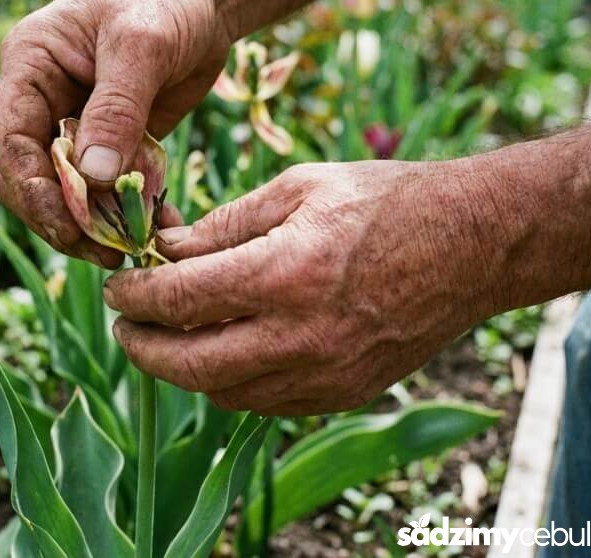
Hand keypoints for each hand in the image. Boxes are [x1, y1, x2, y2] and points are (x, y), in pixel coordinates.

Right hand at [0, 0, 234, 266]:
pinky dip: (130, 213)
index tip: (68, 224)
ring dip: (97, 225)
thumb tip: (94, 176)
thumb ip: (116, 108)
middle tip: (106, 249)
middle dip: (62, 218)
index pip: (8, 141)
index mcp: (29, 67)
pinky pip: (110, 189)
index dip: (31, 189)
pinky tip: (158, 229)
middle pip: (31, 178)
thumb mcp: (141, 44)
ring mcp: (78, 124)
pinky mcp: (114, 142)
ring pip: (69, 192)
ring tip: (134, 247)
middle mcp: (43, 100)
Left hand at [104, 160, 507, 415]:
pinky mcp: (344, 393)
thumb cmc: (386, 200)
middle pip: (190, 367)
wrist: (472, 243)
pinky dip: (231, 384)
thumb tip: (168, 250)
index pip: (178, 300)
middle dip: (143, 349)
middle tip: (125, 327)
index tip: (118, 286)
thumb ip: (225, 224)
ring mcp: (325, 373)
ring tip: (169, 339)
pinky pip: (265, 404)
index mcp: (285, 273)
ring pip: (223, 394)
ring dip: (183, 371)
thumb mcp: (299, 186)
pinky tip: (223, 353)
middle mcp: (301, 335)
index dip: (134, 296)